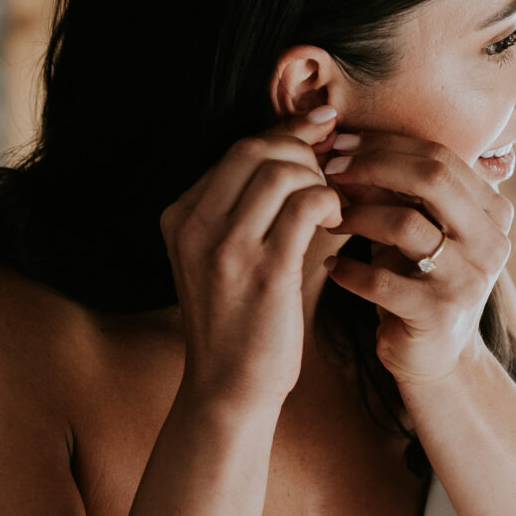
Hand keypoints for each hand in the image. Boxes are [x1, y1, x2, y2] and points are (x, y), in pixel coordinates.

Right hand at [160, 109, 346, 412]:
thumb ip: (245, 206)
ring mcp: (225, 247)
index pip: (237, 150)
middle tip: (330, 176)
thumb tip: (298, 144)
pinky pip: (306, 205)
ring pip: (282, 171)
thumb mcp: (221, 257)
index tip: (320, 128)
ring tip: (331, 208)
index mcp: (180, 216)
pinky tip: (335, 222)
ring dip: (319, 180)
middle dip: (303, 153)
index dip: (285, 134)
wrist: (228, 387)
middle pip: (256, 150)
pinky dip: (329, 203)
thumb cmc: (237, 320)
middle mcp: (195, 225)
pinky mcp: (264, 270)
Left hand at [322, 133, 513, 385]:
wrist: (435, 357)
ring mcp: (468, 280)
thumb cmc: (417, 280)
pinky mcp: (439, 315)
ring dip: (357, 215)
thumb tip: (344, 147)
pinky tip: (331, 267)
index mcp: (492, 211)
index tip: (340, 144)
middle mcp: (490, 242)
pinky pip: (383, 281)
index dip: (385, 144)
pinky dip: (349, 271)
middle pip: (432, 178)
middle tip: (329, 169)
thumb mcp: (411, 230)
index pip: (440, 156)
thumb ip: (391, 191)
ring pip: (405, 225)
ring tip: (329, 220)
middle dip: (373, 166)